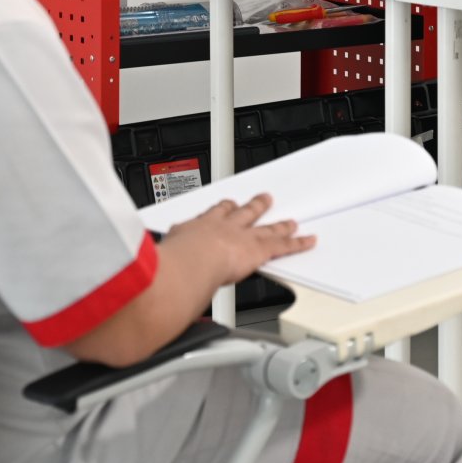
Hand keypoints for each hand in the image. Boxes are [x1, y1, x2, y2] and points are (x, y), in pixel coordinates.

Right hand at [161, 193, 315, 287]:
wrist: (190, 262)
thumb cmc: (174, 258)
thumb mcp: (163, 250)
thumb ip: (164, 254)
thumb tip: (152, 262)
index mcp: (199, 225)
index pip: (214, 214)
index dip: (223, 209)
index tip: (227, 206)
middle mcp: (224, 227)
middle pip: (243, 213)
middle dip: (253, 207)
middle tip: (263, 200)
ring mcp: (243, 237)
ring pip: (266, 228)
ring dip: (279, 223)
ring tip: (290, 220)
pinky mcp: (259, 250)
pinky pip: (283, 246)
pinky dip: (298, 243)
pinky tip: (308, 240)